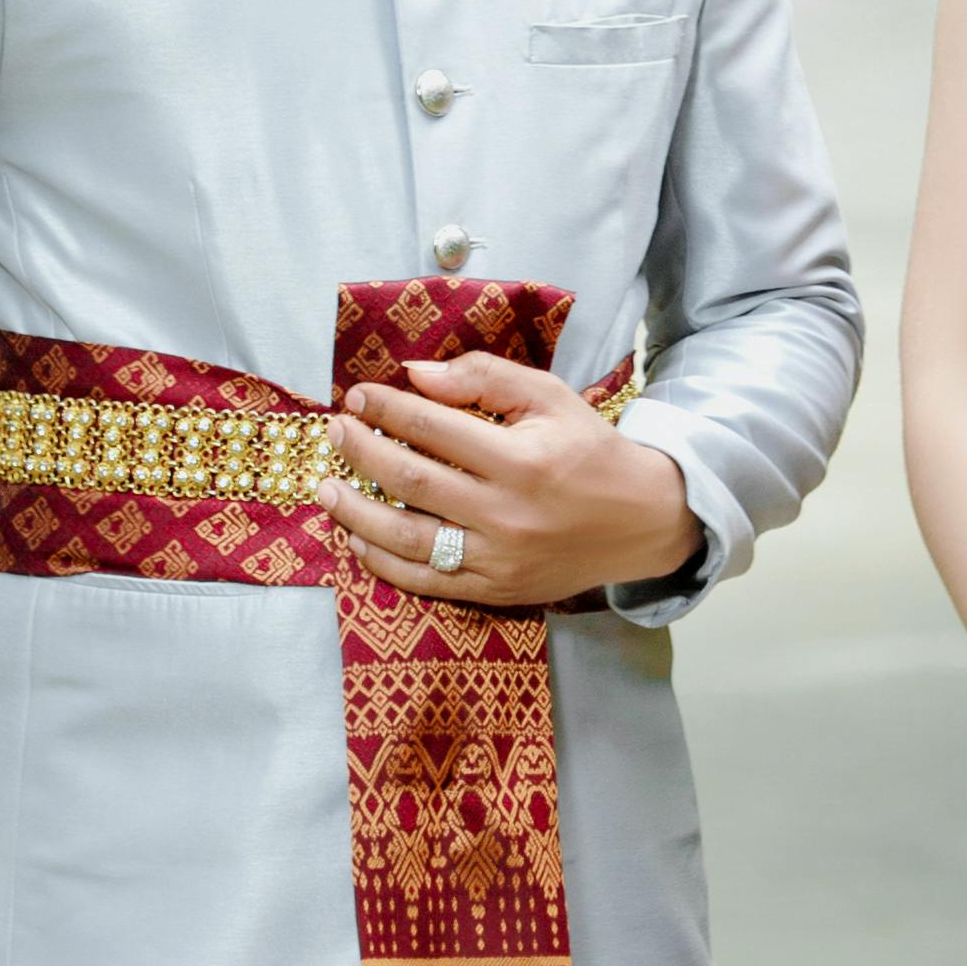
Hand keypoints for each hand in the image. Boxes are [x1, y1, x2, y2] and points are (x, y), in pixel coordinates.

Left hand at [314, 357, 697, 607]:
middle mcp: (506, 513)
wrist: (640, 520)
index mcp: (521, 459)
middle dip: (361, 452)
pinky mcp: (496, 590)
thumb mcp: (550, 397)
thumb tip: (416, 375)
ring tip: (326, 488)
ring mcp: (498, 558)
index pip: (433, 427)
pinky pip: (427, 581)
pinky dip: (386, 563)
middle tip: (335, 432)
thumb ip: (485, 378)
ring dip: (356, 512)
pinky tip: (359, 540)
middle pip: (410, 480)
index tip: (357, 396)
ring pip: (407, 538)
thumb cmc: (589, 450)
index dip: (386, 408)